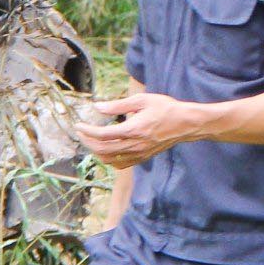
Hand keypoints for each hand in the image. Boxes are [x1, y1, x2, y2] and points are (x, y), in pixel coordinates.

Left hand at [73, 93, 206, 165]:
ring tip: (91, 140)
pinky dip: (109, 159)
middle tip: (81, 132)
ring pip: (109, 160)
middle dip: (87, 142)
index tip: (78, 125)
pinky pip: (120, 164)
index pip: (102, 135)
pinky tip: (107, 149)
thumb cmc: (165, 108)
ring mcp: (139, 154)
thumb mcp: (141, 100)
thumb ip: (117, 106)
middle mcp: (135, 145)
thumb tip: (97, 107)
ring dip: (96, 152)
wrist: (185, 124)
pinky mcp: (143, 158)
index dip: (87, 131)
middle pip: (102, 150)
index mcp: (134, 129)